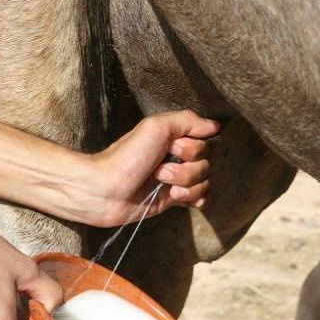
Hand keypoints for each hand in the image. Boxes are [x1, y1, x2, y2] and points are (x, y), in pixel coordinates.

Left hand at [71, 110, 218, 226]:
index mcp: (173, 139)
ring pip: (204, 182)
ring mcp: (176, 179)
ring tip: (161, 184)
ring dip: (185, 184)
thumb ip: (187, 120)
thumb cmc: (126, 157)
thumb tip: (214, 126)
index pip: (204, 143)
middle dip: (185, 170)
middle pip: (206, 164)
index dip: (191, 149)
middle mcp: (176, 158)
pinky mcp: (173, 199)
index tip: (171, 149)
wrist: (105, 191)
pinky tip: (177, 197)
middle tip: (158, 170)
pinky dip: (195, 198)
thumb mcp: (156, 127)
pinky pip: (202, 199)